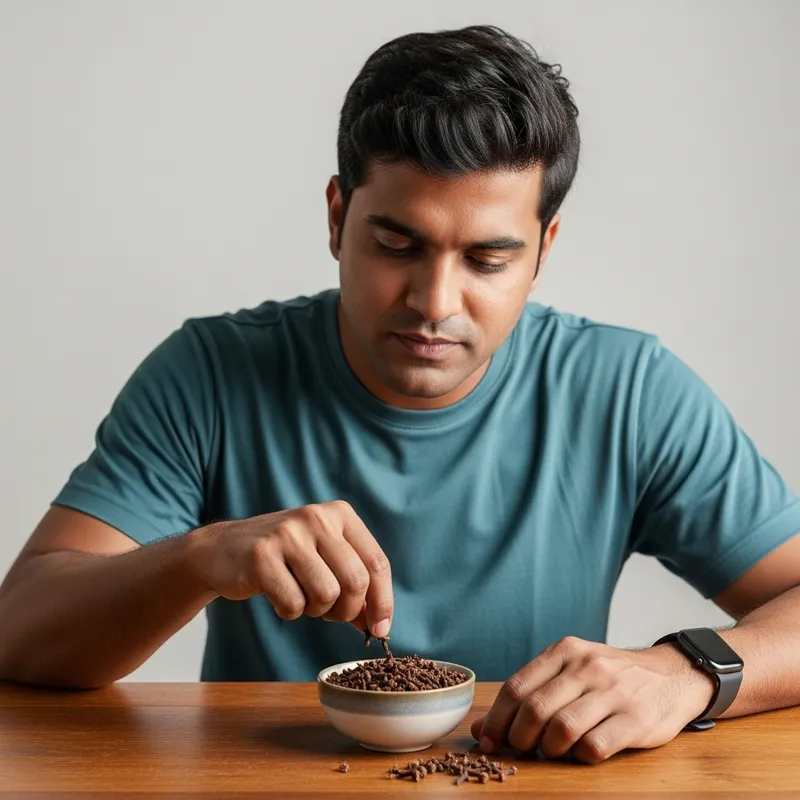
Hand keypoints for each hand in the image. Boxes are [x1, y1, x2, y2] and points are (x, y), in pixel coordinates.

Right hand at [187, 501, 392, 636]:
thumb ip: (353, 586)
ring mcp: (288, 534)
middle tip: (330, 615)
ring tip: (300, 597)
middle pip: (356, 582)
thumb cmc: (283, 559)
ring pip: (327, 595)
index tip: (380, 629)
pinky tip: (276, 595)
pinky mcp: (261, 556)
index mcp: (339, 514)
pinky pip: (294, 604)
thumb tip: (379, 625)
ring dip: (316, 611)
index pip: (376, 562)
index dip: (383, 602)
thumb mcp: (324, 560)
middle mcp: (316, 517)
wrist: (221, 551)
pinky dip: (289, 611)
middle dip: (347, 611)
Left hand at [471, 636, 715, 762]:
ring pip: (562, 730)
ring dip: (549, 750)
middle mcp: (587, 667)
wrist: (671, 675)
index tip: (487, 740)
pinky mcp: (636, 719)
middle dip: (518, 739)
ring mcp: (613, 692)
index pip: (517, 687)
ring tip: (552, 751)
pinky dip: (580, 756)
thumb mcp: (571, 670)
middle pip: (535, 710)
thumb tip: (481, 726)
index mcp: (565, 651)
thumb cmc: (609, 677)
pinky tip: (583, 752)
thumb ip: (531, 692)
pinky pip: (595, 746)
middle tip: (520, 750)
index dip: (496, 719)